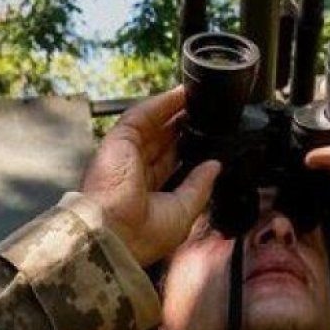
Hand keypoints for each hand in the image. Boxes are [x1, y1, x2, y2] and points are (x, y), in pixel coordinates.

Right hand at [81, 86, 220, 266]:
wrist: (115, 233)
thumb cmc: (143, 234)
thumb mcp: (182, 212)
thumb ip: (199, 187)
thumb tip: (214, 166)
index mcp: (145, 193)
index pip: (167, 164)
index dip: (185, 149)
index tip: (206, 138)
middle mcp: (133, 172)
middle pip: (161, 141)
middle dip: (182, 127)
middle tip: (205, 114)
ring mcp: (124, 154)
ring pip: (152, 125)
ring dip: (174, 110)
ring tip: (197, 98)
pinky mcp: (118, 140)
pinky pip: (142, 115)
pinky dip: (161, 103)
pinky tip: (180, 94)